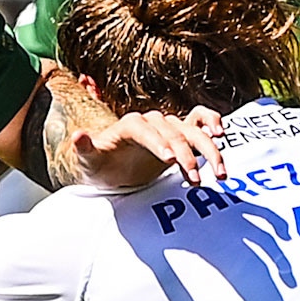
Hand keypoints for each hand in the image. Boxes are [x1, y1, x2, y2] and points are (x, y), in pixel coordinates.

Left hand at [74, 106, 225, 188]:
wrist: (111, 170)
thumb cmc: (99, 166)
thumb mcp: (89, 162)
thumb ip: (85, 149)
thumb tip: (78, 137)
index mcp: (129, 125)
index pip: (144, 129)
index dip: (157, 142)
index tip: (169, 160)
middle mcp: (151, 122)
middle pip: (173, 132)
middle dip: (185, 155)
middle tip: (194, 179)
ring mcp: (167, 128)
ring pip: (193, 130)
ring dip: (208, 149)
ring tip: (218, 173)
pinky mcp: (180, 136)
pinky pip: (200, 121)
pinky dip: (212, 124)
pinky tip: (221, 137)